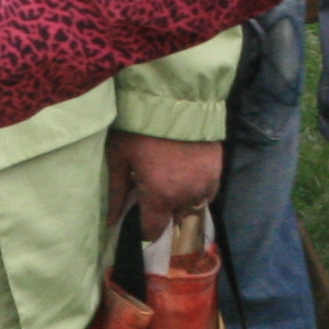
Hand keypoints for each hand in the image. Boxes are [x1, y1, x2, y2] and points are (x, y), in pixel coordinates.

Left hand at [106, 131, 222, 238]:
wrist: (175, 97)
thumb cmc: (139, 127)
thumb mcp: (120, 156)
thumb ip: (117, 192)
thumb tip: (110, 221)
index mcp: (159, 196)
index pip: (153, 231)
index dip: (144, 229)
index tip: (138, 217)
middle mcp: (186, 196)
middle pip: (174, 220)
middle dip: (162, 212)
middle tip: (151, 192)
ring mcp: (205, 184)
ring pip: (192, 206)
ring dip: (180, 201)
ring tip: (168, 180)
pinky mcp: (217, 169)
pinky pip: (207, 192)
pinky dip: (197, 189)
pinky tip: (185, 175)